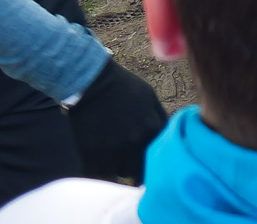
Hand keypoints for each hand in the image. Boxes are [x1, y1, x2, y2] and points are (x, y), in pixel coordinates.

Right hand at [67, 58, 166, 180]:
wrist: (89, 83)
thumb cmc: (122, 87)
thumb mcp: (149, 98)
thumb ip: (160, 120)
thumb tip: (166, 138)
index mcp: (150, 129)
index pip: (158, 155)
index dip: (153, 158)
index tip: (147, 159)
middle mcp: (133, 144)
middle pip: (140, 169)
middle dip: (136, 166)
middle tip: (129, 159)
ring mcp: (111, 153)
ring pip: (119, 173)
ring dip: (118, 167)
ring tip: (112, 153)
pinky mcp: (90, 159)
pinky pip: (100, 173)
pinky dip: (100, 168)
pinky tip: (99, 154)